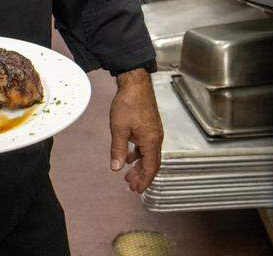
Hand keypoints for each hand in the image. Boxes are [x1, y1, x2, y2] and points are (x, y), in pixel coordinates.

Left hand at [108, 69, 162, 193]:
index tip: (136, 190)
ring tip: (129, 174)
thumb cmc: (128, 103)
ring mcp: (154, 131)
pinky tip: (130, 156)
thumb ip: (119, 150)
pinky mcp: (150, 125)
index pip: (151, 168)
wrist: (135, 83)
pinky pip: (146, 145)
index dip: (144, 181)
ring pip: (149, 154)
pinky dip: (139, 154)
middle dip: (142, 176)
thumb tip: (116, 168)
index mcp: (151, 141)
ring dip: (140, 165)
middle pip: (152, 163)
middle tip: (131, 186)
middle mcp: (156, 138)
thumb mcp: (119, 128)